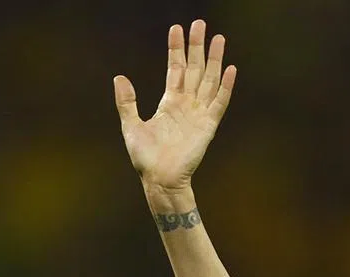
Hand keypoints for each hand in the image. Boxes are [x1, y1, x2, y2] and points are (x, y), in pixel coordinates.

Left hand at [113, 20, 235, 191]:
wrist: (160, 180)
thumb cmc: (145, 158)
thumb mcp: (131, 127)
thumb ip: (127, 102)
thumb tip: (119, 77)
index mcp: (169, 102)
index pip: (175, 68)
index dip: (176, 49)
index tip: (176, 28)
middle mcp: (186, 104)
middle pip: (195, 69)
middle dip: (197, 46)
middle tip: (199, 23)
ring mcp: (198, 114)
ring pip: (209, 80)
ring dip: (214, 60)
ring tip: (218, 38)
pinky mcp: (208, 126)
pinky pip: (219, 103)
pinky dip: (225, 87)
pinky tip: (230, 69)